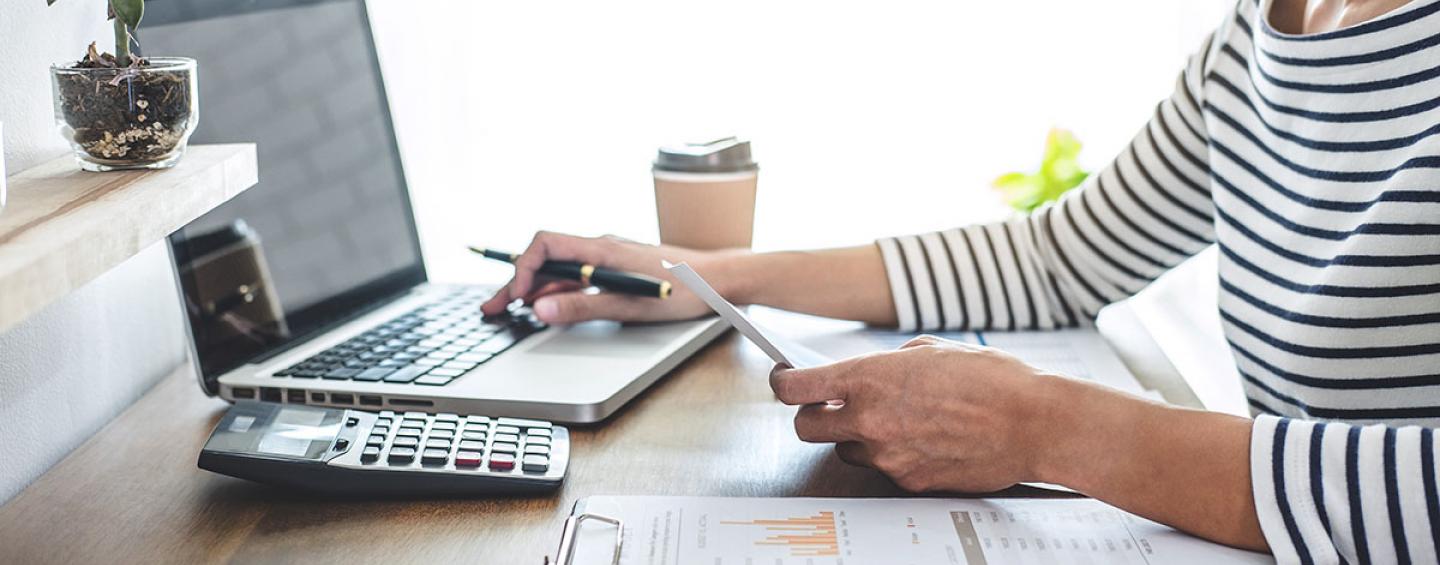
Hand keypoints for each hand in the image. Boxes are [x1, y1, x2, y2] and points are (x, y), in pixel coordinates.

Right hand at [479, 231, 734, 323]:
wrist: (721, 279)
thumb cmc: (684, 291)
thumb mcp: (631, 306)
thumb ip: (584, 308)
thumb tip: (540, 310)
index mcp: (602, 249)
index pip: (546, 245)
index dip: (523, 268)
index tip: (513, 297)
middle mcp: (602, 246)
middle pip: (546, 257)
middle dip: (517, 282)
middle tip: (493, 308)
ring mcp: (609, 256)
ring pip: (560, 267)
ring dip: (534, 287)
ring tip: (511, 309)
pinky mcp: (617, 266)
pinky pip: (577, 273)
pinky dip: (557, 289)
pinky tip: (548, 305)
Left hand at [769, 335, 1072, 492]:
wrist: (1033, 422)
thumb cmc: (990, 379)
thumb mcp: (929, 350)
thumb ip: (886, 364)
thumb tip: (866, 373)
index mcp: (869, 378)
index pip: (794, 388)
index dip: (783, 383)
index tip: (786, 380)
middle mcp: (870, 421)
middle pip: (805, 428)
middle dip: (813, 417)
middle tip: (830, 408)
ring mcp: (887, 456)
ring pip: (845, 451)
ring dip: (857, 438)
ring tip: (895, 421)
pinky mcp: (908, 481)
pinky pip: (883, 469)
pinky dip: (894, 455)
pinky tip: (924, 439)